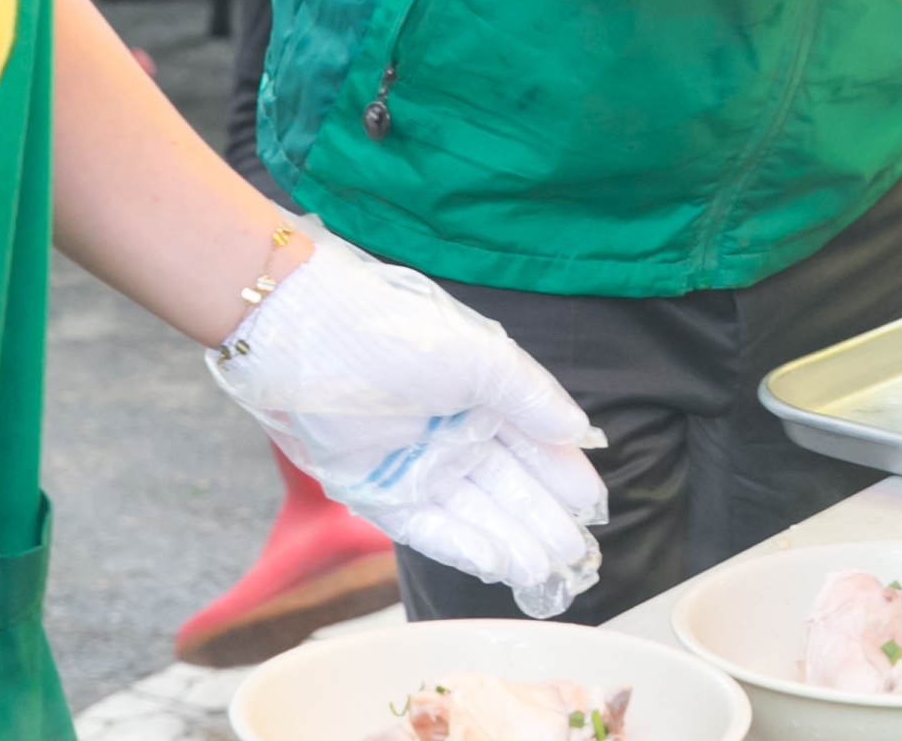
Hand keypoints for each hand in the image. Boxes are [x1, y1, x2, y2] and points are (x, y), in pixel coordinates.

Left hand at [207, 224, 611, 616]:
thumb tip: (579, 432)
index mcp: (480, 394)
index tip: (592, 504)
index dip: (563, 473)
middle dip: (543, 520)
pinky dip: (462, 546)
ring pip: (474, 514)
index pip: (532, 442)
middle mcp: (452, 433)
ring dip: (511, 542)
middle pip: (507, 486)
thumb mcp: (481, 357)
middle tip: (578, 554)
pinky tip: (497, 563)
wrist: (308, 338)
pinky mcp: (377, 494)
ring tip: (547, 570)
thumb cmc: (398, 332)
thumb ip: (531, 397)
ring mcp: (416, 466)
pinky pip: (427, 529)